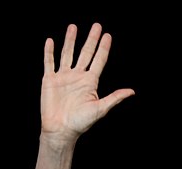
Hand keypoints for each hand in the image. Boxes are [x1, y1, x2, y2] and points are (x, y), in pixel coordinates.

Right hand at [39, 23, 133, 146]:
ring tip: (73, 27)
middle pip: (85, 53)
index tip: (107, 35)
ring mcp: (63, 77)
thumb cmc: (81, 122)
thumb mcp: (100, 109)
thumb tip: (132, 91)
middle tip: (96, 25)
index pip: (98, 60)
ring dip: (70, 40)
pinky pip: (49, 63)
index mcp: (90, 82)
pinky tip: (51, 41)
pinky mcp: (50, 80)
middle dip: (91, 39)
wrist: (61, 130)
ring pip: (67, 54)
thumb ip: (115, 98)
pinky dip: (49, 52)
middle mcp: (78, 76)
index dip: (103, 48)